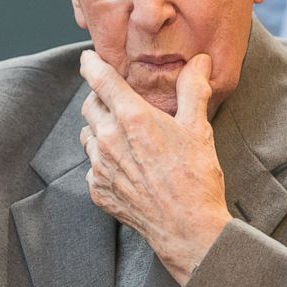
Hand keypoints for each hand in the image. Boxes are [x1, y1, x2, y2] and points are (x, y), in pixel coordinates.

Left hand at [79, 50, 231, 284]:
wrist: (188, 228)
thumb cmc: (196, 178)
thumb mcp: (198, 128)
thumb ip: (193, 89)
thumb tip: (198, 62)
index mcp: (133, 118)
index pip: (100, 80)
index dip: (91, 64)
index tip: (88, 58)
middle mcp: (109, 139)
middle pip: (90, 105)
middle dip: (100, 98)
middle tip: (118, 99)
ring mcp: (100, 167)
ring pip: (88, 135)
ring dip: (100, 129)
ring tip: (124, 134)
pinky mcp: (98, 190)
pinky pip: (92, 165)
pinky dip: (103, 160)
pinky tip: (126, 165)